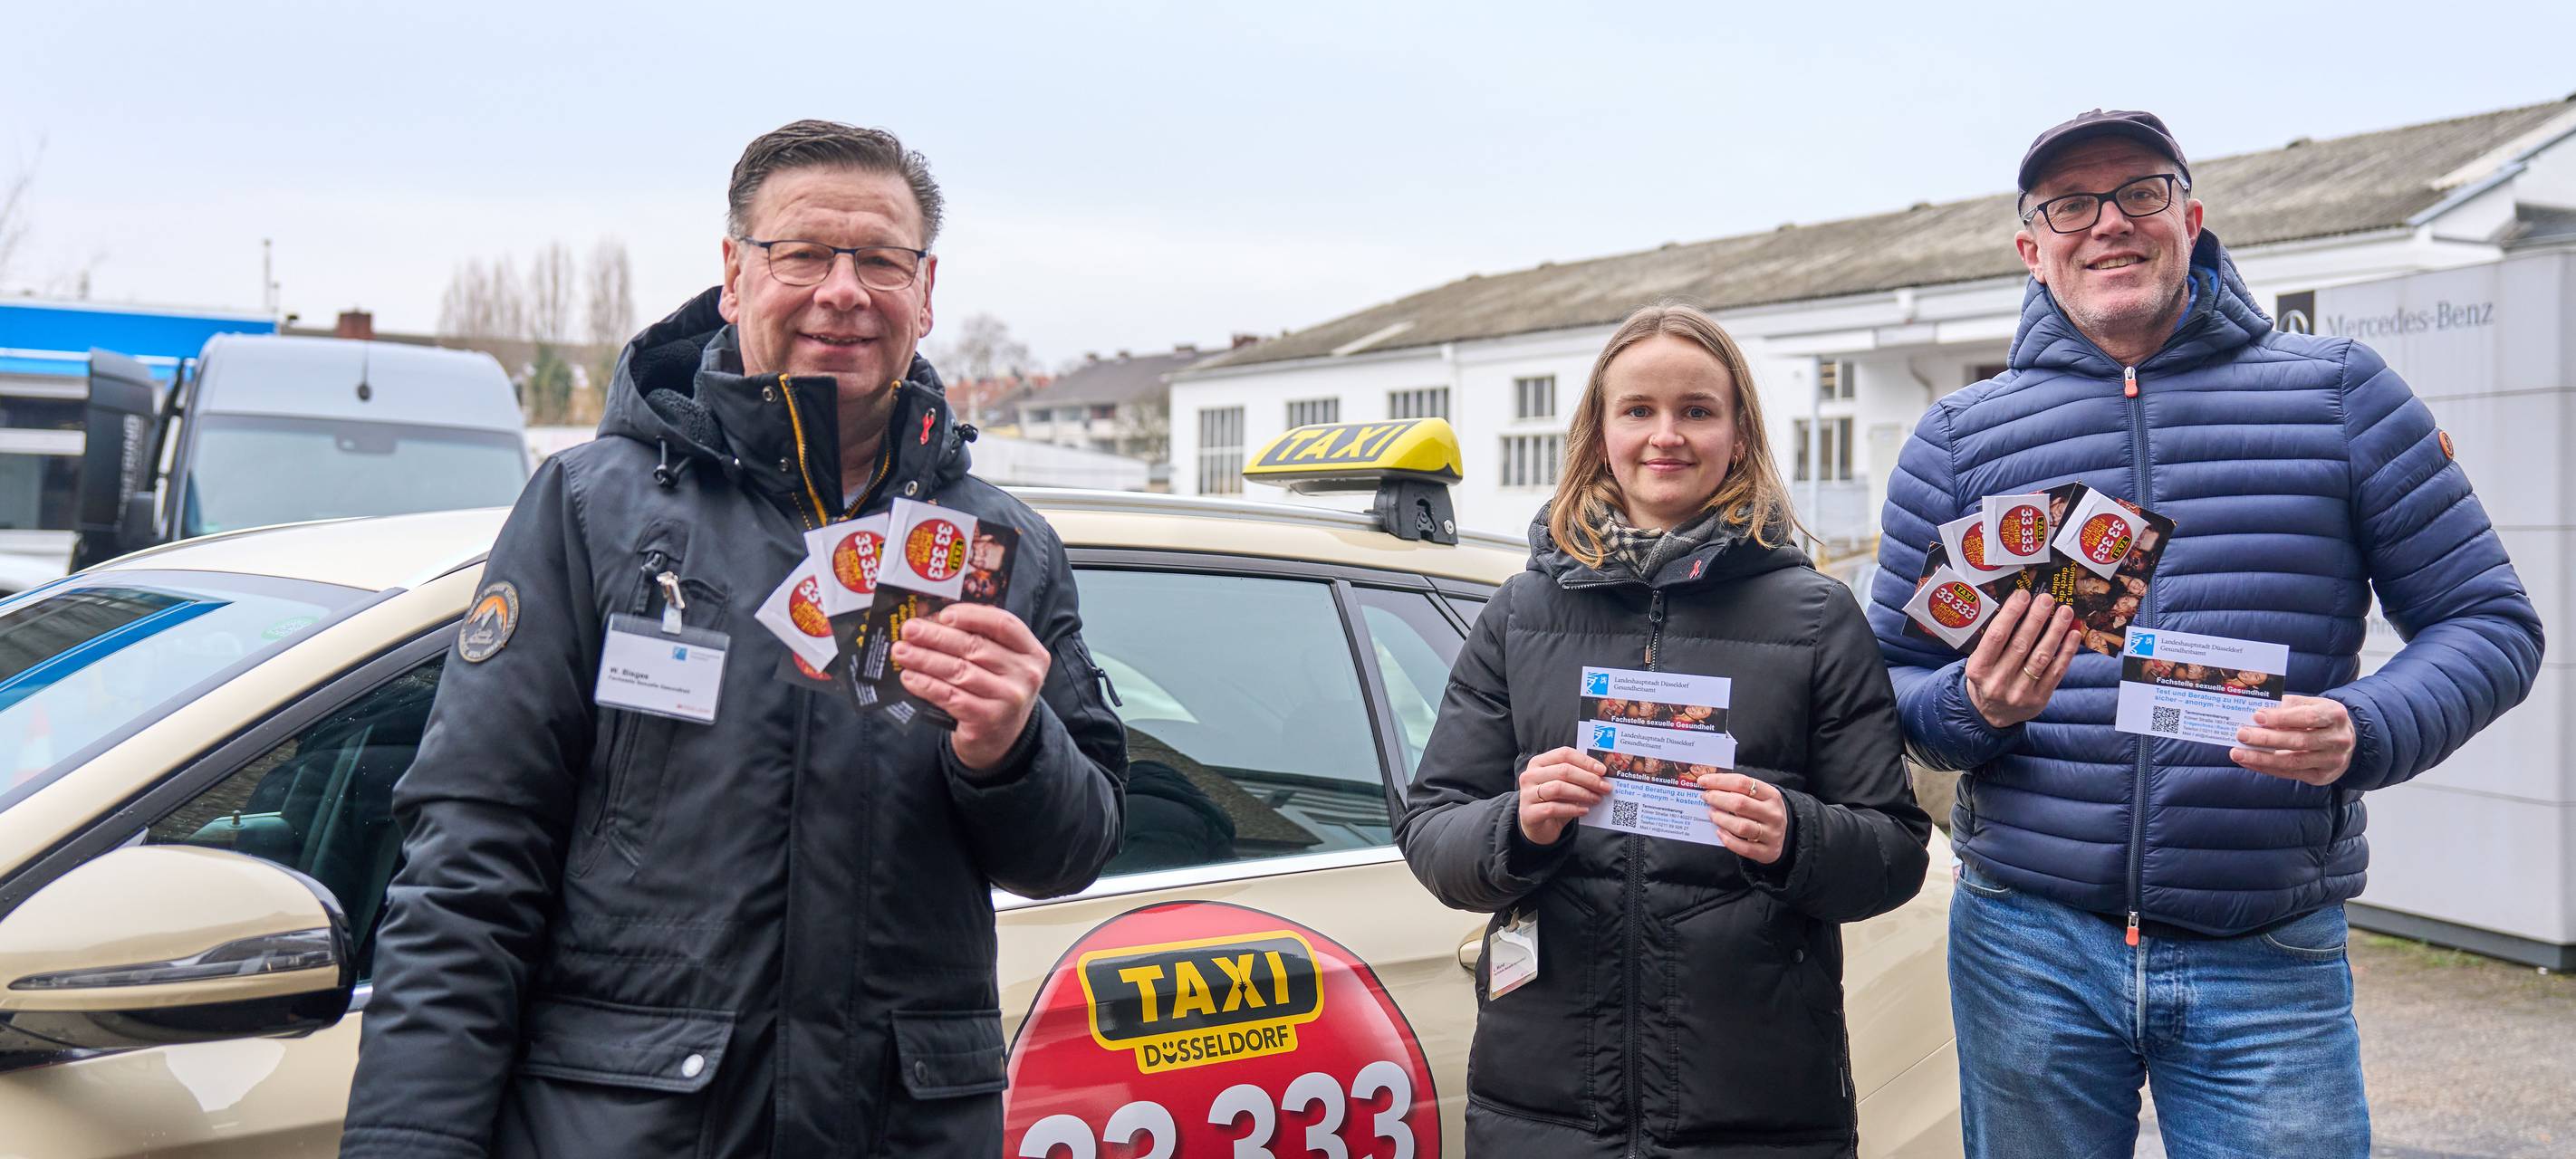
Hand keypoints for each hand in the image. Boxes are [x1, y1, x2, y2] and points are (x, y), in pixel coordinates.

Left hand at [893, 603, 1051, 774]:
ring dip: (925, 659)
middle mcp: (1026, 675)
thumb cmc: (995, 693)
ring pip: (959, 671)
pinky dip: (927, 685)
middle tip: (909, 629)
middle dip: (936, 636)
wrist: (1000, 741)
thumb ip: (981, 642)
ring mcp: (1009, 699)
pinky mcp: (988, 720)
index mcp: (1031, 652)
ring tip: (902, 652)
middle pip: (975, 646)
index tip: (943, 614)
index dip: (972, 615)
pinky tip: (909, 677)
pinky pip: (951, 696)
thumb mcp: (1002, 666)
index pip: (1003, 624)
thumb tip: (932, 623)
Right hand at [1517, 748, 1607, 845]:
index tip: (1602, 770)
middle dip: (1588, 779)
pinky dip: (1573, 809)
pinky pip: (1554, 808)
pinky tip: (1585, 810)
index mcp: (1539, 762)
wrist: (1539, 826)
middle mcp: (1530, 775)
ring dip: (1582, 793)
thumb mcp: (1564, 784)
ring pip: (1559, 788)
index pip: (1564, 754)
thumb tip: (1601, 774)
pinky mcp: (1529, 813)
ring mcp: (1527, 794)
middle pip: (1563, 770)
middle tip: (1604, 787)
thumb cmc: (1555, 801)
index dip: (1585, 761)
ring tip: (1596, 799)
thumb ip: (1578, 776)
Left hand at [1700, 773, 1790, 864]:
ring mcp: (1771, 834)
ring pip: (1741, 826)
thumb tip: (1709, 784)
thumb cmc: (1764, 813)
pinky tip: (1719, 832)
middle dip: (1718, 799)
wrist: (1785, 836)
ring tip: (1712, 814)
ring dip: (1721, 819)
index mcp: (1772, 795)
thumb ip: (1740, 791)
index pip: (1743, 783)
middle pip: (1740, 803)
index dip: (1720, 781)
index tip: (1703, 781)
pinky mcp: (1767, 852)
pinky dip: (1727, 839)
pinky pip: (1743, 848)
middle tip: (1706, 797)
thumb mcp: (1760, 798)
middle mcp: (1773, 814)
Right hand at [1964, 590, 2082, 728]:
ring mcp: (2019, 692)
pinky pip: (2056, 671)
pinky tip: (2072, 635)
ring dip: (2055, 631)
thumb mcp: (1980, 661)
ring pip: (2041, 656)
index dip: (2011, 613)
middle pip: (2021, 644)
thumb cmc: (1986, 678)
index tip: (2023, 595)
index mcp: (1979, 669)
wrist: (1989, 715)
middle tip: (2047, 599)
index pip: (1996, 636)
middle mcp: (1997, 682)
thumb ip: (1995, 641)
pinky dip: (2066, 651)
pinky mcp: (2038, 699)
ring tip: (2065, 612)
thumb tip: (2021, 609)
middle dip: (2037, 618)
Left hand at [2231, 695, 2354, 785]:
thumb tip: (2255, 713)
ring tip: (2237, 753)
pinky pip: (2290, 773)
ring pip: (2292, 761)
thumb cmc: (2320, 718)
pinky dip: (2266, 768)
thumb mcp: (2310, 704)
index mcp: (2335, 715)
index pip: (2307, 717)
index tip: (2256, 716)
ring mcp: (2331, 761)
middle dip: (2266, 739)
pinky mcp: (2321, 776)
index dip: (2281, 718)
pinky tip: (2248, 762)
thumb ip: (2287, 706)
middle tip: (2241, 734)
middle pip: (2298, 741)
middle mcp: (2337, 739)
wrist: (2345, 740)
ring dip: (2261, 758)